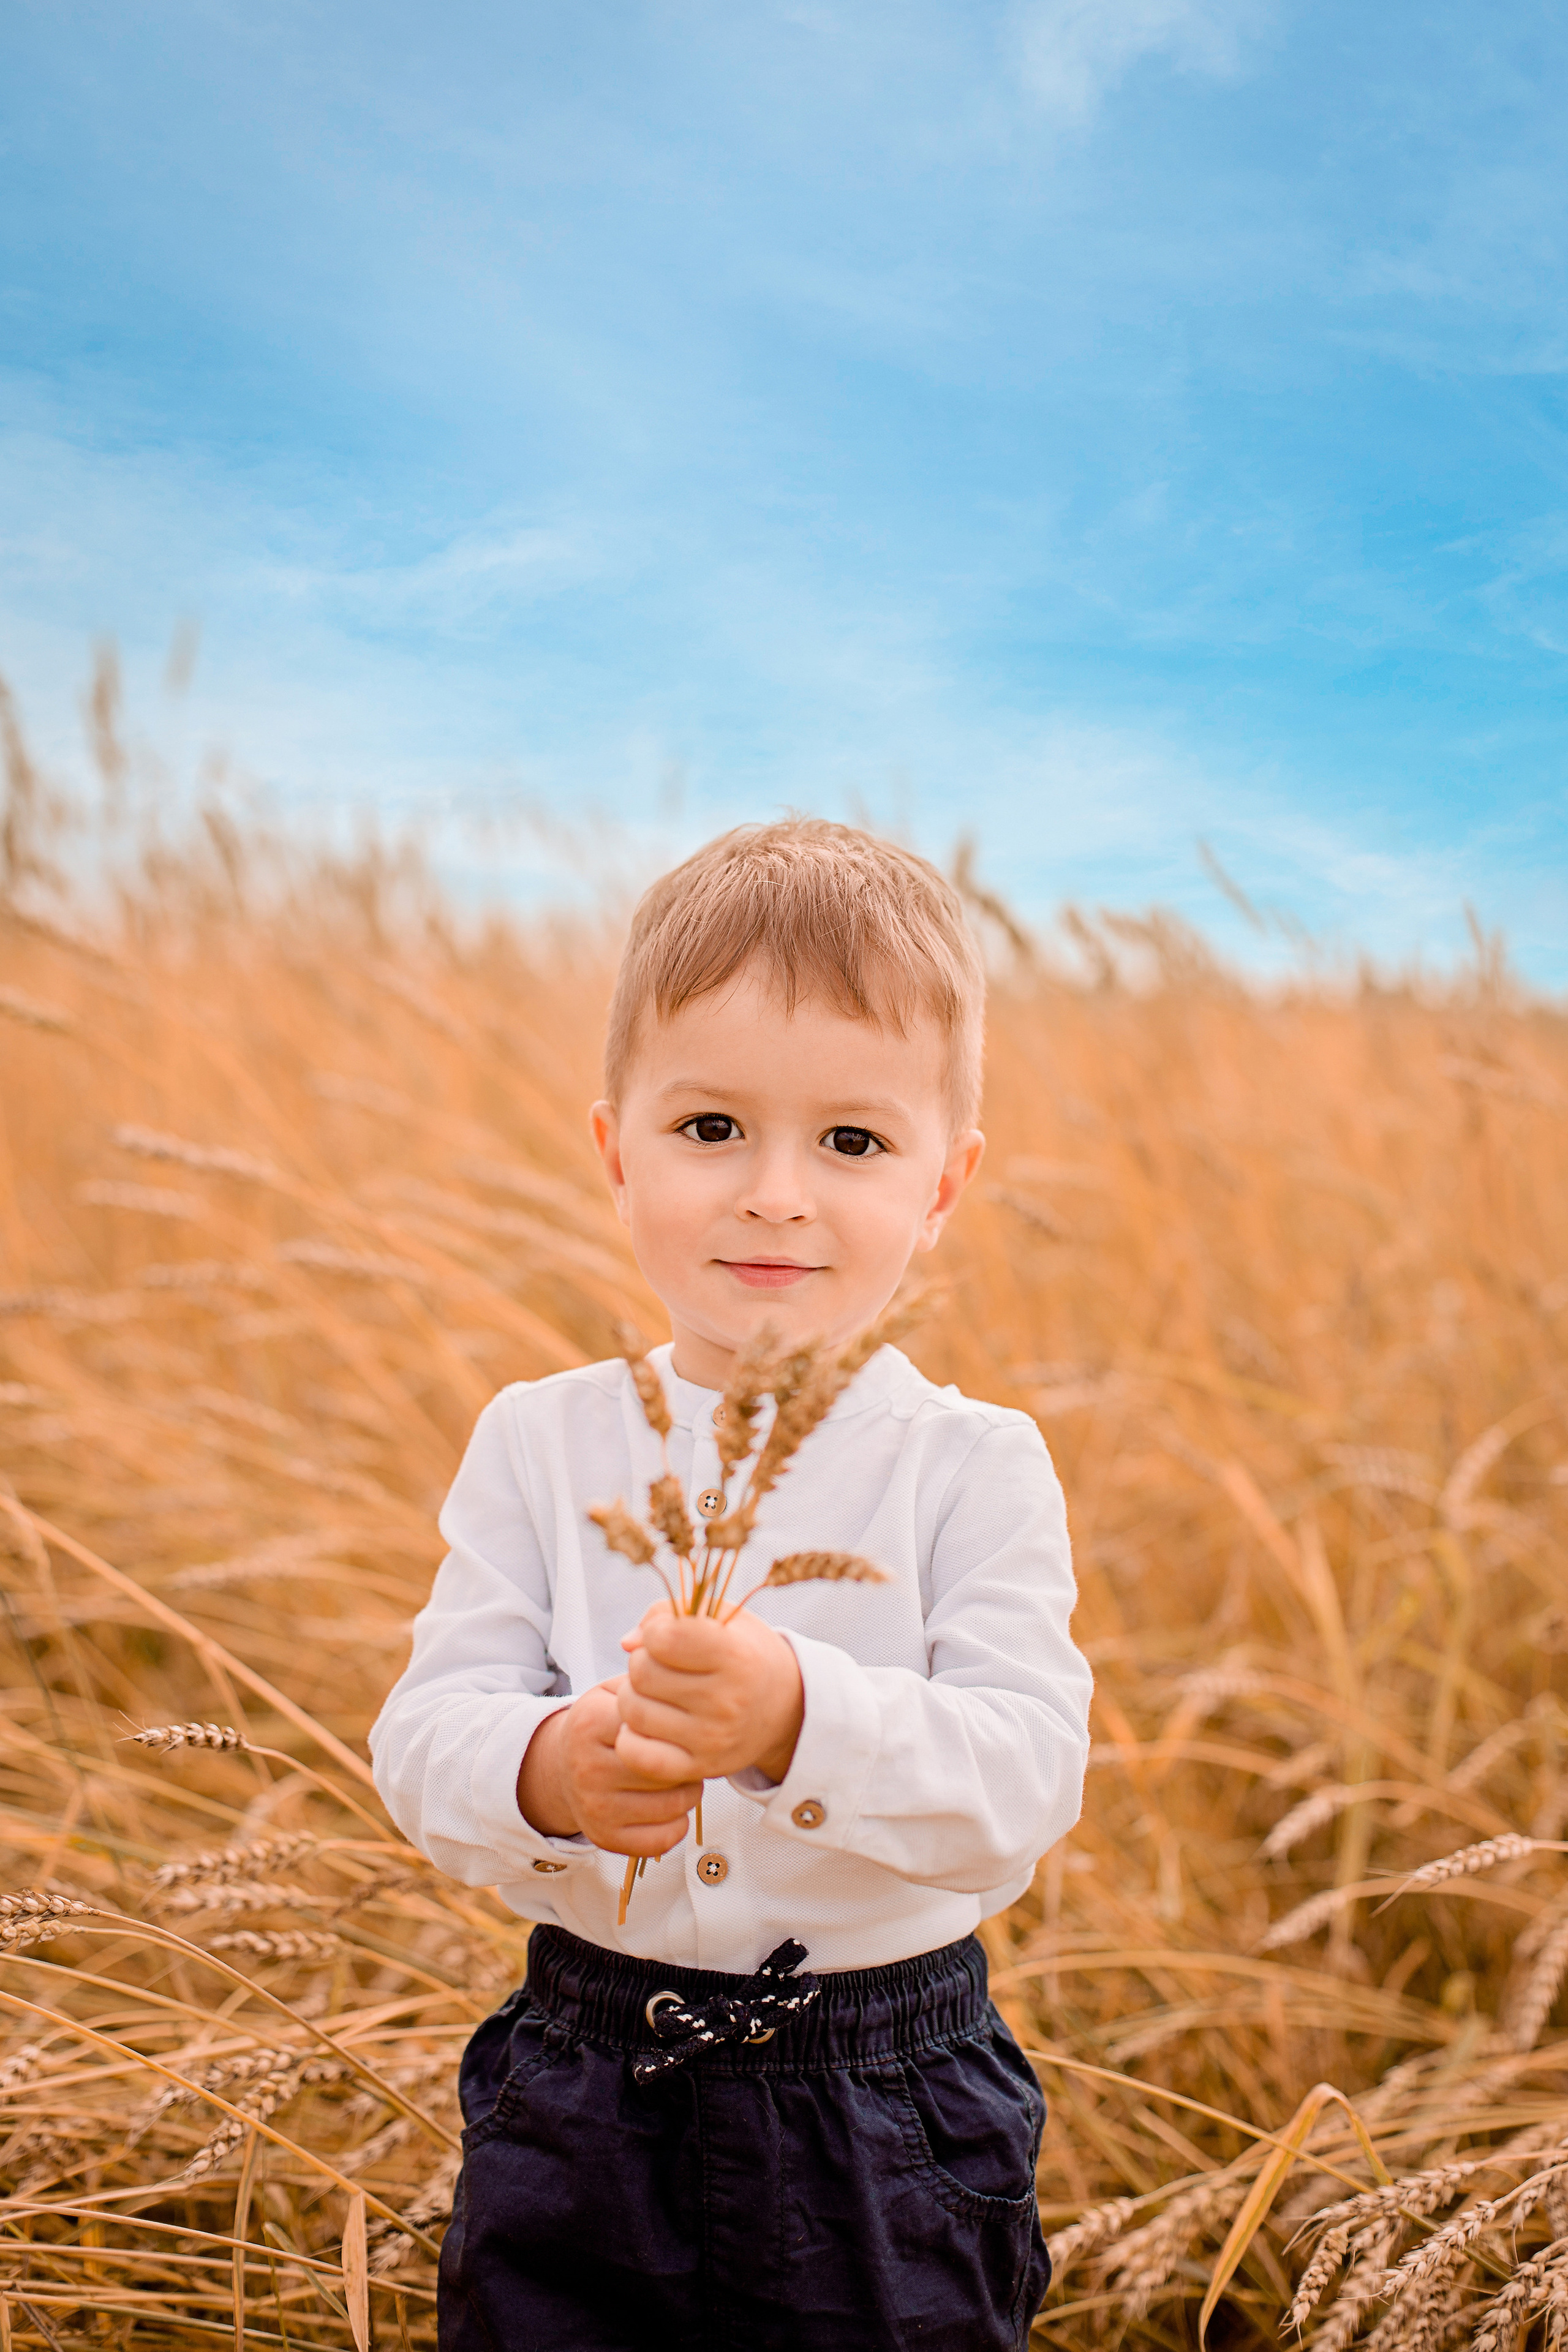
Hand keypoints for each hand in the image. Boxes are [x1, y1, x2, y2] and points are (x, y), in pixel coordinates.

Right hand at [516, 1683, 700, 1857]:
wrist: (561, 1767)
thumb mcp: (613, 1691)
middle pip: (669, 1768)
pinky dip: (677, 1824)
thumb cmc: (602, 1725)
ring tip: (681, 1776)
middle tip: (690, 1753)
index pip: (655, 1725)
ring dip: (689, 1792)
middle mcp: (588, 1767)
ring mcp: (594, 1807)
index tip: (683, 1722)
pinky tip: (670, 1806)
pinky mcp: (604, 1837)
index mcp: (591, 1722)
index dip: (679, 1725)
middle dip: (690, 1760)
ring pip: (673, 1805)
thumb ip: (647, 1680)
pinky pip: (663, 1839)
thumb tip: (682, 1676)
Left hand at [617, 1604, 804, 1785]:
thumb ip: (668, 1612)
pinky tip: (647, 1724)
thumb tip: (627, 1643)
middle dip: (642, 1662)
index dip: (656, 1632)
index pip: (663, 1638)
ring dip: (633, 1696)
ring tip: (655, 1693)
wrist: (785, 1708)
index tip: (668, 1636)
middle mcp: (726, 1702)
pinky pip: (637, 1755)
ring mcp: (712, 1740)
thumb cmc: (743, 1652)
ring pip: (633, 1711)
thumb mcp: (720, 1616)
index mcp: (736, 1657)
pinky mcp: (699, 1768)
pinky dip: (630, 1738)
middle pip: (641, 1673)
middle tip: (662, 1667)